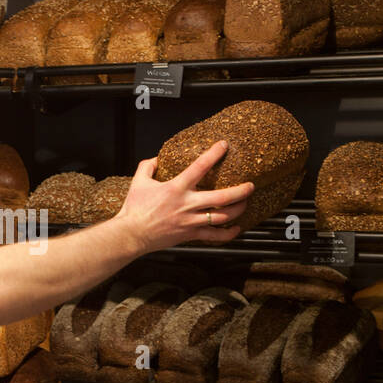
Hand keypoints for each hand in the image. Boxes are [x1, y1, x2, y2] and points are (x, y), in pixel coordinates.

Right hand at [112, 141, 254, 252]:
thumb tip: (157, 159)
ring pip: (223, 216)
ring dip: (238, 209)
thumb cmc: (134, 208)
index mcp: (176, 188)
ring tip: (245, 202)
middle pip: (222, 197)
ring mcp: (191, 221)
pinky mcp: (190, 234)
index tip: (224, 145)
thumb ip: (148, 166)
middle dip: (241, 190)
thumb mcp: (139, 181)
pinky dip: (228, 233)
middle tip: (250, 185)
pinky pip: (215, 236)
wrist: (132, 234)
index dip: (214, 154)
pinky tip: (236, 228)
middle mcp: (187, 204)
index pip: (200, 167)